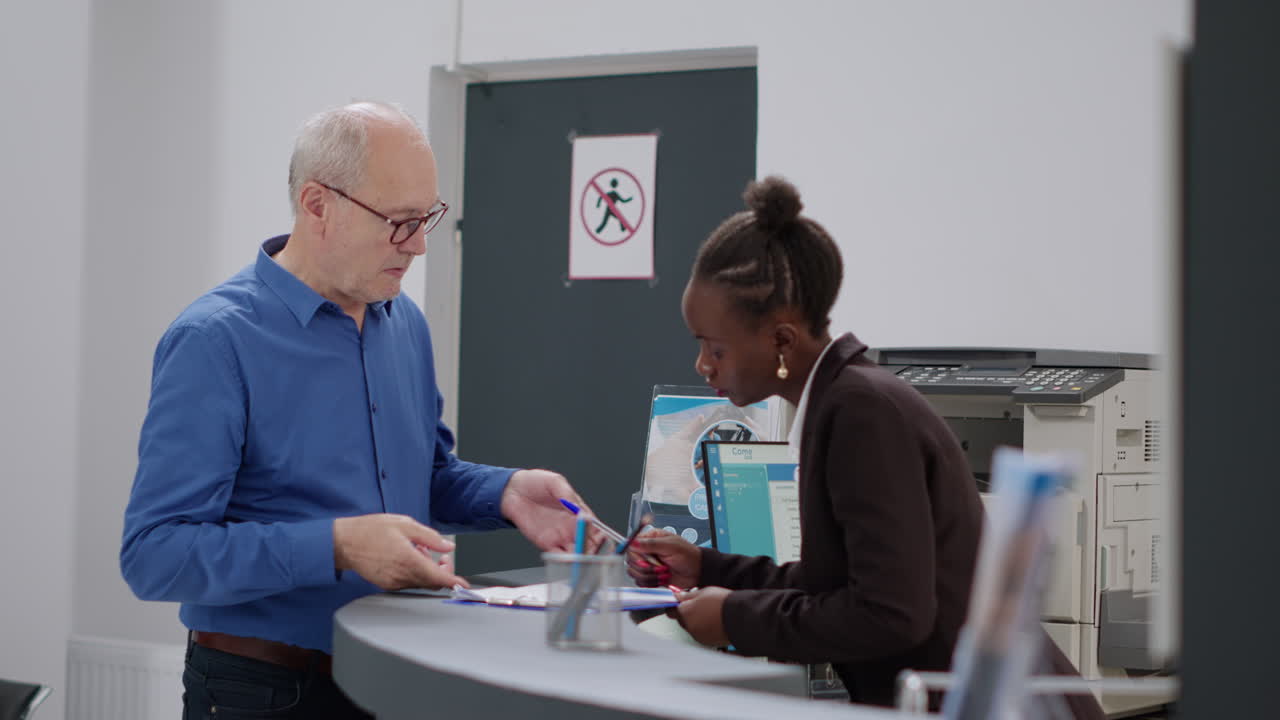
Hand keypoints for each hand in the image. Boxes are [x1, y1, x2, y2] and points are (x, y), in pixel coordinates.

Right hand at [333, 514, 466, 590]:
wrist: (343, 542)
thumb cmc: (371, 530)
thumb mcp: (404, 524)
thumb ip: (429, 537)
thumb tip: (447, 546)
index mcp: (408, 559)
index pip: (437, 577)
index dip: (453, 581)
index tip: (463, 584)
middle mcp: (401, 575)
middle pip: (431, 581)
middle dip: (442, 571)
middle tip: (441, 556)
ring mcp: (392, 582)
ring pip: (420, 582)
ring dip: (427, 571)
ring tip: (419, 550)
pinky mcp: (386, 584)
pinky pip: (408, 582)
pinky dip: (415, 573)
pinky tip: (408, 557)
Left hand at [501, 469, 604, 551]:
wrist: (512, 491)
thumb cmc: (535, 483)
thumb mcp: (555, 482)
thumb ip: (568, 495)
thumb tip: (579, 509)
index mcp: (578, 512)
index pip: (596, 527)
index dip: (603, 536)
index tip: (605, 540)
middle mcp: (571, 527)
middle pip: (589, 544)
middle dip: (595, 551)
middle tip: (595, 553)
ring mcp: (559, 536)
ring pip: (576, 553)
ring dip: (581, 558)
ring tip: (584, 560)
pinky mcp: (546, 543)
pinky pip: (558, 556)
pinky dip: (566, 561)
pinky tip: (570, 562)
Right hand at [626, 529, 700, 588]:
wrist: (697, 572)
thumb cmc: (688, 556)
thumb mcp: (671, 546)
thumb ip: (651, 544)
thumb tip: (634, 541)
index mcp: (650, 539)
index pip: (631, 545)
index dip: (635, 554)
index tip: (643, 559)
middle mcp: (646, 551)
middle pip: (631, 560)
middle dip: (645, 566)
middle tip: (661, 566)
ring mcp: (647, 565)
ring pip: (634, 573)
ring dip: (650, 575)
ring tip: (664, 572)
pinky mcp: (650, 577)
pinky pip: (641, 582)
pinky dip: (651, 583)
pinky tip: (662, 579)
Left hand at [669, 586, 731, 646]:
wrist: (740, 617)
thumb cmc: (723, 603)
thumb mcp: (704, 592)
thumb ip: (688, 596)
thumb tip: (678, 596)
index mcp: (685, 612)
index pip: (671, 610)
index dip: (676, 605)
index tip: (681, 602)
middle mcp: (688, 626)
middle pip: (682, 619)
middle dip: (687, 613)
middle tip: (700, 605)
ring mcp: (698, 636)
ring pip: (692, 627)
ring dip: (697, 621)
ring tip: (711, 613)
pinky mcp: (707, 642)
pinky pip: (701, 634)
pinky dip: (705, 629)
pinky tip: (715, 622)